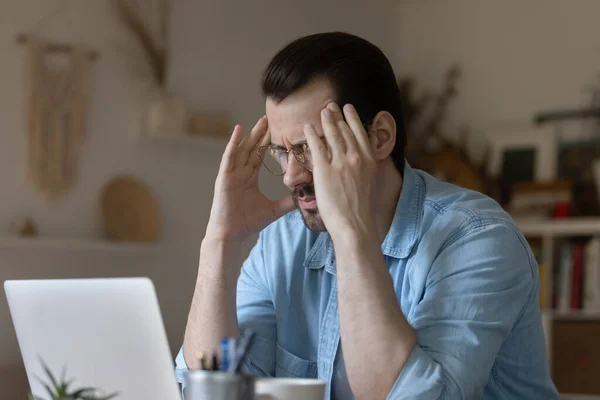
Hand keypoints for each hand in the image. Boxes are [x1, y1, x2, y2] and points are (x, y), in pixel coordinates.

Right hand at [205, 117, 294, 242]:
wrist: (231, 234)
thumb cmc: (248, 222)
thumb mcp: (274, 209)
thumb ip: (288, 201)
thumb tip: (306, 197)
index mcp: (251, 177)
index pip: (261, 156)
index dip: (270, 144)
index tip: (282, 132)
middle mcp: (241, 172)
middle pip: (253, 148)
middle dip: (262, 133)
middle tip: (273, 118)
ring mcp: (232, 173)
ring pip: (243, 148)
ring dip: (251, 134)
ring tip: (262, 120)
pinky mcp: (224, 176)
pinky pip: (229, 156)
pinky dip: (233, 142)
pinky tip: (239, 130)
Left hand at [304, 103, 377, 239]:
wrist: (354, 224)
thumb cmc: (362, 208)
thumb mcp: (370, 182)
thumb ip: (366, 166)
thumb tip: (363, 159)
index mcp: (369, 159)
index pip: (360, 132)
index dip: (353, 118)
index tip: (348, 108)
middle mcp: (356, 156)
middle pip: (345, 130)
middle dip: (337, 116)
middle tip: (330, 106)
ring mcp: (340, 162)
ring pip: (332, 134)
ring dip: (326, 120)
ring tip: (321, 112)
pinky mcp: (324, 169)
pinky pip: (316, 146)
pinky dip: (312, 134)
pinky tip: (308, 127)